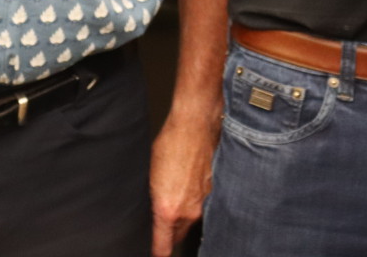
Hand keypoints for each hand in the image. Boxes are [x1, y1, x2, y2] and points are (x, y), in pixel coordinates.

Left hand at [150, 108, 219, 256]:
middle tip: (161, 222)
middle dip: (170, 233)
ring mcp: (206, 202)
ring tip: (176, 195)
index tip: (154, 252)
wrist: (196, 123)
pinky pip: (203, 204)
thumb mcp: (150, 176)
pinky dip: (196, 200)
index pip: (163, 247)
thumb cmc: (171, 143)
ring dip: (183, 214)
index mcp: (168, 211)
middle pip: (178, 235)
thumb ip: (153, 201)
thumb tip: (153, 214)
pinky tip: (189, 184)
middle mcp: (189, 211)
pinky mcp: (216, 191)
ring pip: (191, 220)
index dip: (156, 252)